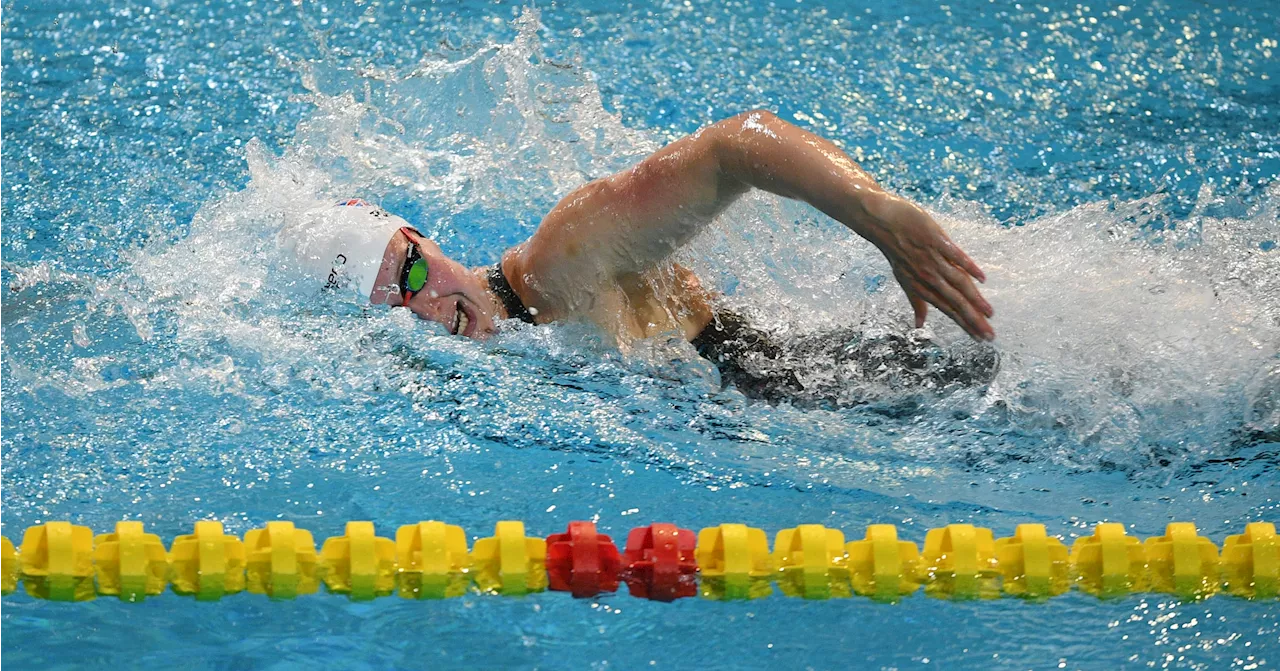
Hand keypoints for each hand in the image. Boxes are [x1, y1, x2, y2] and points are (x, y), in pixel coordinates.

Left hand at [861, 195, 994, 340]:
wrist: (884, 223)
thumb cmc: (896, 252)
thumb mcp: (904, 280)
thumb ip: (916, 302)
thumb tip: (919, 325)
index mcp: (923, 287)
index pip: (948, 310)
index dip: (964, 325)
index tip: (980, 338)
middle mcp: (929, 277)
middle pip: (956, 301)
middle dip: (973, 320)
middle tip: (990, 335)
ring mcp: (933, 260)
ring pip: (958, 283)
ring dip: (975, 299)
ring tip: (989, 313)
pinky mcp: (937, 242)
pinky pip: (956, 256)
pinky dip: (969, 266)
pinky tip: (982, 278)